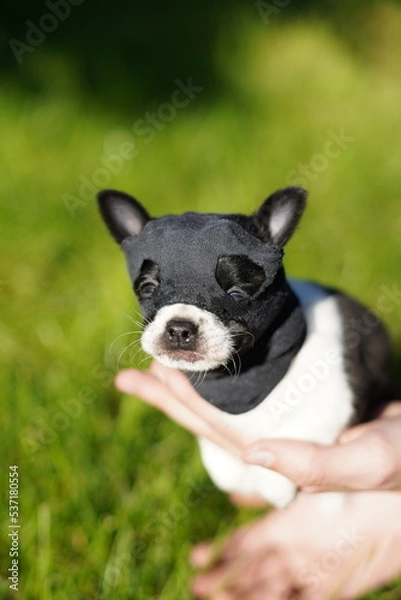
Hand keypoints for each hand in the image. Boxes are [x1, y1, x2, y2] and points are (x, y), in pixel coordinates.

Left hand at [116, 363, 400, 492]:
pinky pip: (242, 401)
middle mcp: (271, 449)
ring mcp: (278, 433)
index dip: (186, 403)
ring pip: (221, 411)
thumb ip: (314, 464)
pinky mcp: (288, 417)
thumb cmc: (400, 458)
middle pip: (208, 421)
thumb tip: (254, 453)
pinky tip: (203, 373)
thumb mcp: (366, 462)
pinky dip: (217, 386)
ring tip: (153, 370)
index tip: (154, 374)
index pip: (220, 431)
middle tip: (131, 376)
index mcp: (281, 463)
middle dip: (170, 398)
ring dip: (186, 391)